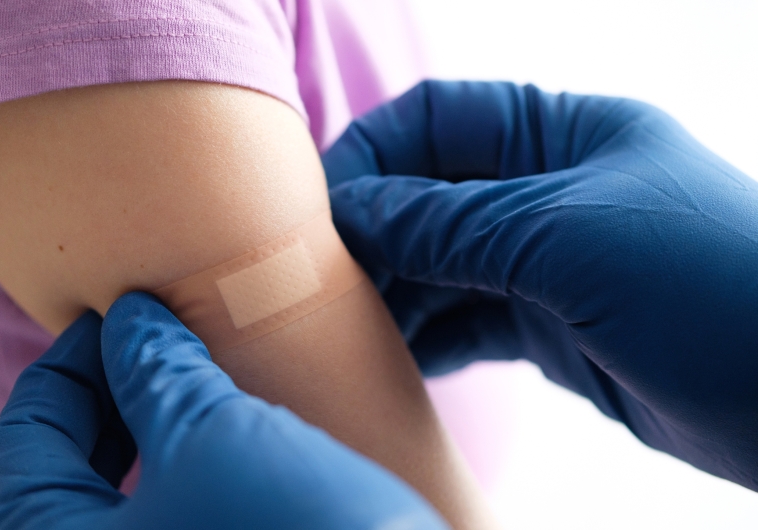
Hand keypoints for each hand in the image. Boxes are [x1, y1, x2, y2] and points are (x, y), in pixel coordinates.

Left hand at [0, 292, 447, 528]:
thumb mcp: (216, 435)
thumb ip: (155, 370)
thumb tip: (128, 320)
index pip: (26, 440)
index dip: (66, 362)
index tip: (117, 313)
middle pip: (64, 468)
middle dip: (107, 391)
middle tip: (153, 335)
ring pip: (121, 488)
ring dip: (147, 420)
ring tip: (190, 364)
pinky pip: (171, 507)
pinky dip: (184, 456)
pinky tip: (228, 415)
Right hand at [324, 80, 757, 490]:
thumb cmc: (716, 287)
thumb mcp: (570, 238)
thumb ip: (454, 224)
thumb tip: (357, 212)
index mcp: (564, 136)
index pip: (442, 120)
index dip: (375, 153)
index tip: (323, 208)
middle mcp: (549, 193)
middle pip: (432, 195)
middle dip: (374, 231)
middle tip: (324, 281)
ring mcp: (548, 265)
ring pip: (442, 264)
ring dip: (393, 290)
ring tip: (349, 327)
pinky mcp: (551, 330)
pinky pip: (468, 322)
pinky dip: (427, 337)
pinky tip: (395, 358)